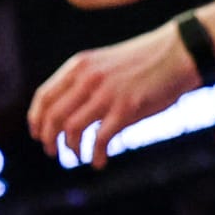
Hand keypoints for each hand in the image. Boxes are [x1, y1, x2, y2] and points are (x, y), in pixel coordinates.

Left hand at [28, 24, 196, 166]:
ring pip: (72, 128)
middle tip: (52, 152)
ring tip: (77, 157)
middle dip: (48, 138)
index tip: (37, 134)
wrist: (177, 53)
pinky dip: (95, 154)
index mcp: (78, 66)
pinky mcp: (127, 108)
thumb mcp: (105, 64)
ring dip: (70, 148)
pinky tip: (99, 162)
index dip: (36, 119)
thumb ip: (85, 82)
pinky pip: (101, 138)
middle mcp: (87, 79)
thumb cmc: (144, 62)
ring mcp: (106, 94)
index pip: (44, 96)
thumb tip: (69, 110)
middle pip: (53, 115)